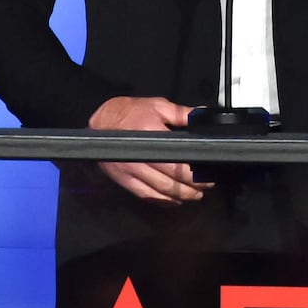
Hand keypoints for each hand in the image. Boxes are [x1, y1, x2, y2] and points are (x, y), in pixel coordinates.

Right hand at [87, 96, 212, 204]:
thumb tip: (201, 116)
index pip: (177, 160)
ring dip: (179, 196)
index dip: (193, 172)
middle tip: (205, 187)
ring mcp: (130, 170)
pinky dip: (161, 201)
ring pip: (159, 191)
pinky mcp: (124, 179)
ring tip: (194, 196)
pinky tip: (172, 201)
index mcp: (150, 135)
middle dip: (191, 187)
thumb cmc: (128, 112)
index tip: (207, 175)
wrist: (100, 121)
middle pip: (170, 180)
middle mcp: (140, 156)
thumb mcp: (157, 105)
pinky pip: (145, 195)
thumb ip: (181, 113)